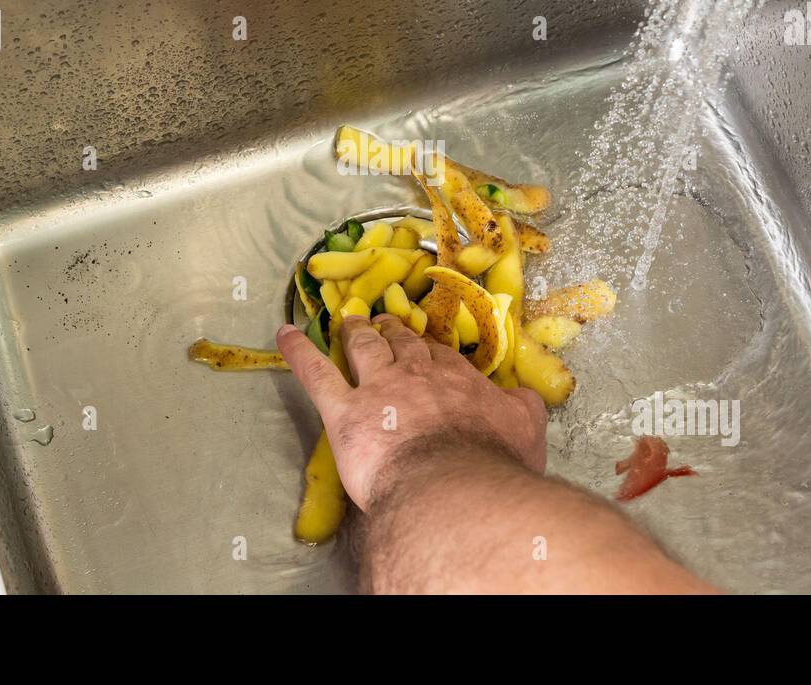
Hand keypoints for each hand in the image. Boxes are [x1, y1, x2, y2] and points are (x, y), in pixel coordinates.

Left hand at [276, 315, 546, 509]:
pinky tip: (284, 334)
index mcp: (459, 380)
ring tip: (347, 321)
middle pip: (402, 345)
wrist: (455, 488)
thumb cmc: (493, 466)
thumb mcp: (526, 432)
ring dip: (354, 332)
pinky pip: (316, 375)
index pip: (440, 356)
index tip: (422, 345)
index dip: (428, 350)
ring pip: (363, 348)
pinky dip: (297, 352)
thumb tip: (523, 397)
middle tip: (383, 321)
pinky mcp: (344, 412)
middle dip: (392, 331)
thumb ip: (523, 410)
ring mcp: (378, 388)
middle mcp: (417, 375)